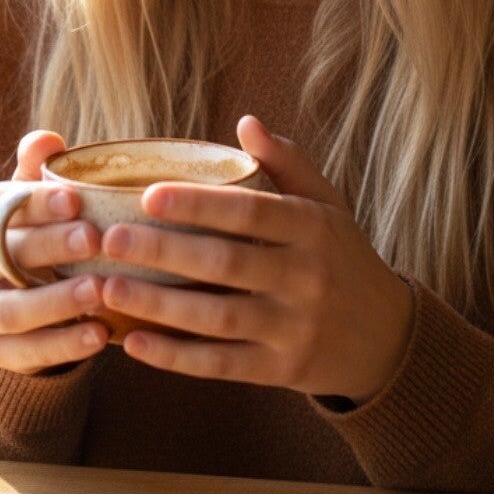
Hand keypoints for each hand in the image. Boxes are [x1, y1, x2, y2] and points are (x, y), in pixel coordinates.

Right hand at [0, 129, 110, 374]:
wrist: (22, 291)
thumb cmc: (34, 227)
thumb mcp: (33, 195)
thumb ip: (37, 168)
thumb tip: (47, 139)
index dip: (32, 204)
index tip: (76, 198)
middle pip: (0, 256)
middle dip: (49, 247)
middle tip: (94, 238)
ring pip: (11, 310)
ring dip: (57, 301)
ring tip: (100, 290)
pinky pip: (27, 352)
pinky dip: (64, 345)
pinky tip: (100, 335)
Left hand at [97, 115, 414, 404]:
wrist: (385, 337)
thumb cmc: (341, 256)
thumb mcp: (327, 204)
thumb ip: (287, 163)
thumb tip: (245, 123)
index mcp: (313, 227)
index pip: (251, 212)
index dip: (199, 204)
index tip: (147, 193)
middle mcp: (306, 277)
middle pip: (226, 264)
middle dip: (164, 251)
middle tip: (111, 238)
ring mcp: (294, 327)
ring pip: (218, 318)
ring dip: (159, 305)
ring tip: (108, 287)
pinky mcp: (281, 370)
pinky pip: (222, 365)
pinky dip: (176, 357)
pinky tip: (134, 343)